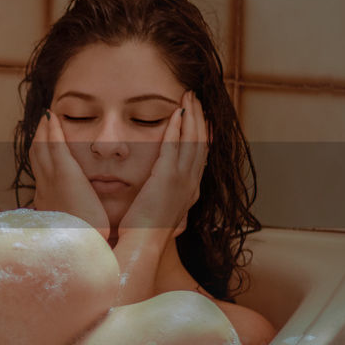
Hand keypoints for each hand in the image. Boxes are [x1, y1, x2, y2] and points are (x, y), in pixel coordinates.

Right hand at [29, 110, 110, 238]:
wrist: (82, 245)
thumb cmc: (84, 243)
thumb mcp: (76, 230)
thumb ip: (77, 221)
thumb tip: (86, 222)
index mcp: (48, 202)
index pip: (41, 173)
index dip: (40, 156)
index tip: (43, 144)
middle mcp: (44, 188)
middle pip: (36, 156)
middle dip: (38, 138)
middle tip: (42, 123)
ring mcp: (51, 179)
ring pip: (41, 147)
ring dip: (43, 130)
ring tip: (47, 116)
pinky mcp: (64, 173)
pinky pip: (55, 145)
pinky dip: (53, 129)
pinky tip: (55, 116)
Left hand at [119, 91, 208, 236]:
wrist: (140, 247)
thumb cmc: (142, 235)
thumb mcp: (159, 215)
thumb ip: (162, 202)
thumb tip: (160, 199)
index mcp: (189, 193)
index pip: (201, 158)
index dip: (203, 136)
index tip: (203, 119)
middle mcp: (191, 185)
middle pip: (202, 144)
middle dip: (200, 119)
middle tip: (197, 99)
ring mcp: (182, 181)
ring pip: (193, 140)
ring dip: (192, 116)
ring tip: (190, 97)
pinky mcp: (167, 178)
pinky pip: (175, 145)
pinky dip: (177, 126)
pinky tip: (176, 111)